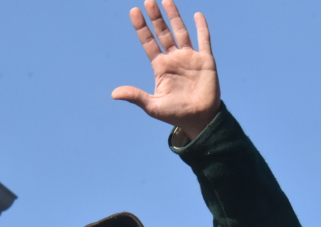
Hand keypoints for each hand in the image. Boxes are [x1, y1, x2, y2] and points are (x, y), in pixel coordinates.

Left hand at [112, 0, 220, 139]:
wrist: (200, 120)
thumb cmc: (176, 115)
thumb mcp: (153, 106)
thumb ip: (135, 97)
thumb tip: (114, 94)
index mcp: (161, 67)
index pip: (149, 43)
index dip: (141, 27)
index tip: (134, 11)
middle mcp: (174, 59)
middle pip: (163, 33)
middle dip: (155, 17)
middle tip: (148, 0)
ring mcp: (190, 58)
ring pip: (180, 32)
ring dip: (174, 16)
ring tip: (166, 0)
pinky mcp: (205, 61)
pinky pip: (204, 40)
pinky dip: (201, 28)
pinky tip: (197, 15)